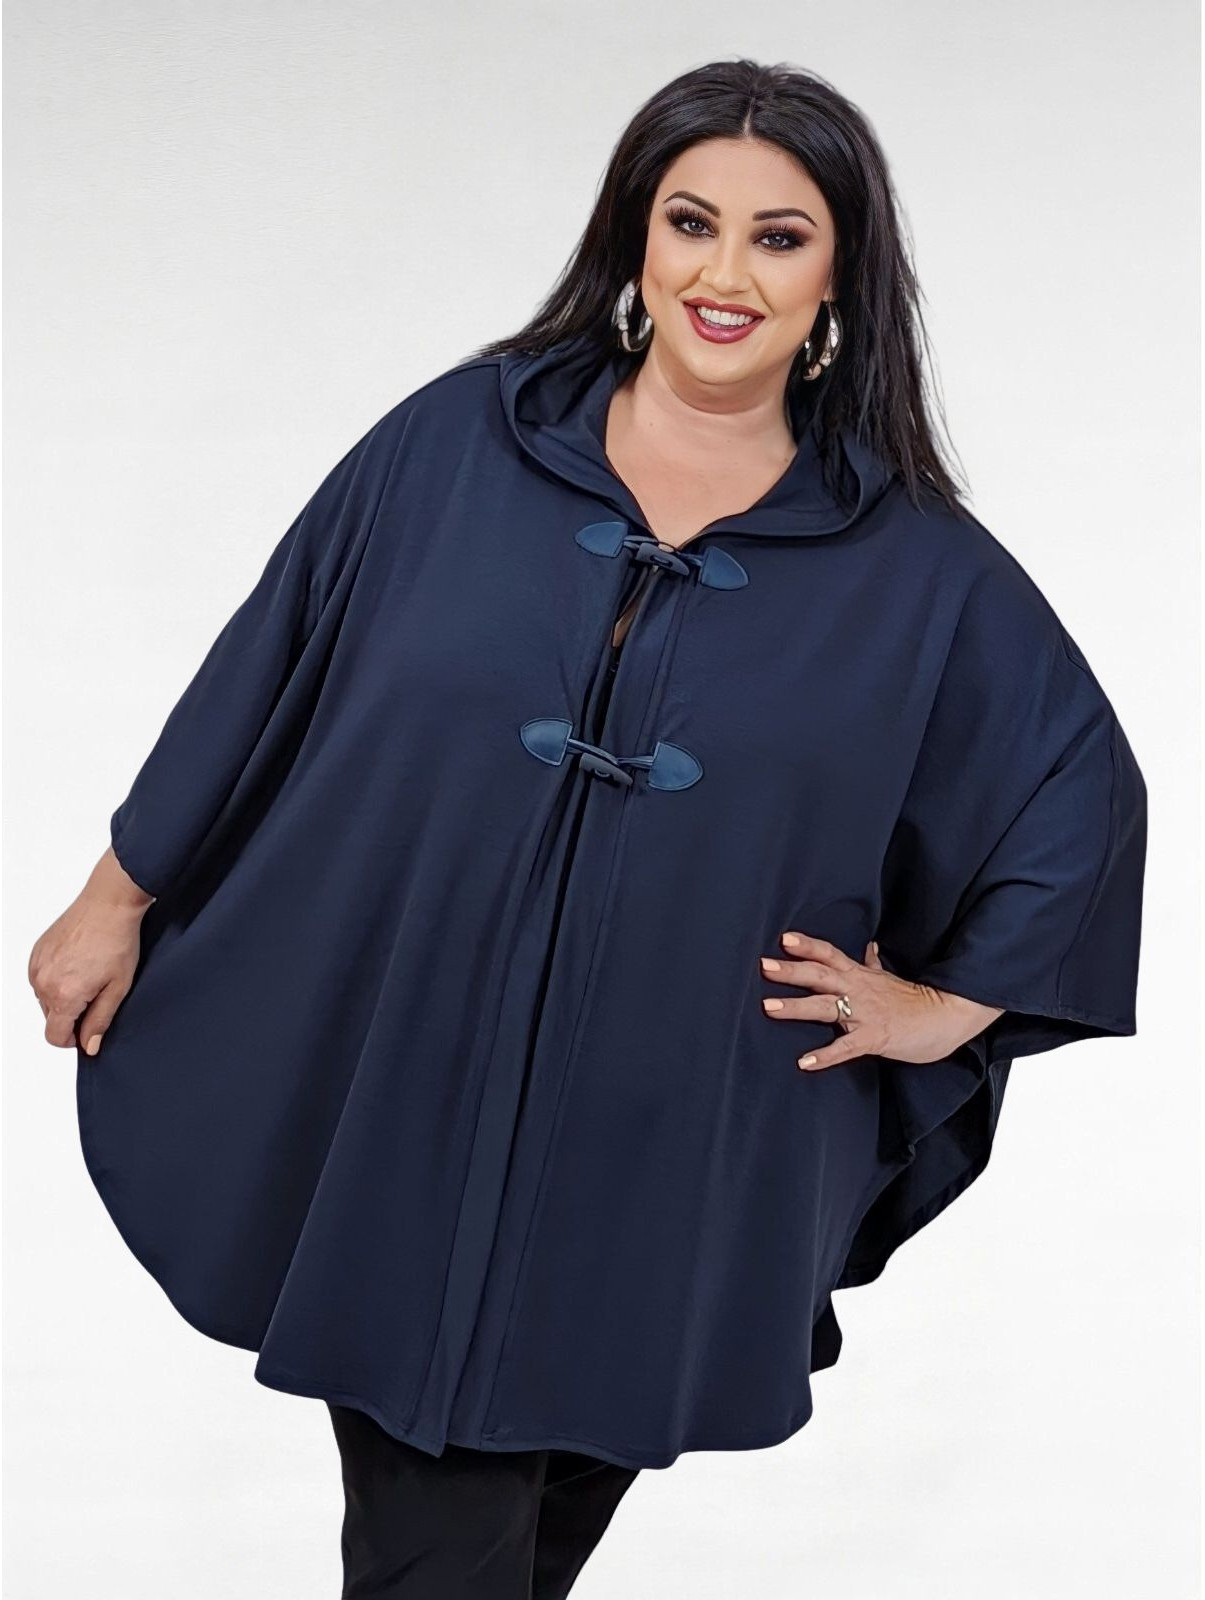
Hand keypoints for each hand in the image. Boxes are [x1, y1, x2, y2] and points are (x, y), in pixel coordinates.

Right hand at [28, 846, 152, 1057]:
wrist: (109, 904)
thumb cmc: (118, 941)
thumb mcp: (118, 988)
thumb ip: (100, 1021)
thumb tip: (90, 1046)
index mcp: (63, 995)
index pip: (55, 1037)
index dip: (73, 1039)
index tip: (88, 1029)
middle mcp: (42, 982)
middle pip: (50, 1018)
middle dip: (72, 1014)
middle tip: (97, 993)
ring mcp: (36, 965)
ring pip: (45, 998)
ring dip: (63, 995)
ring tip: (89, 975)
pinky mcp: (36, 952)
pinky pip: (41, 977)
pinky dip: (56, 978)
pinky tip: (78, 964)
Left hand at [759, 931, 1004, 1071]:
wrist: (945, 1018)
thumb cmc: (914, 1000)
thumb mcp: (889, 977)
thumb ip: (872, 964)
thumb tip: (868, 947)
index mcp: (860, 975)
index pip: (829, 954)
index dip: (807, 946)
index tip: (784, 939)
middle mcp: (858, 990)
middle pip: (820, 975)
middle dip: (791, 971)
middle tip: (764, 966)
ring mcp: (865, 1013)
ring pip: (826, 1007)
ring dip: (796, 1007)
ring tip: (768, 1008)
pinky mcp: (874, 1038)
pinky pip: (846, 1047)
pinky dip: (825, 1055)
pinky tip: (804, 1062)